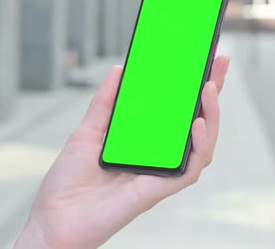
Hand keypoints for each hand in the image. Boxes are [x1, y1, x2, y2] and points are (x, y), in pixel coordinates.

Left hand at [15, 55, 230, 248]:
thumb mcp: (87, 132)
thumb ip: (105, 103)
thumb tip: (120, 70)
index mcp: (145, 141)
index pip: (177, 111)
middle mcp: (159, 156)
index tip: (204, 57)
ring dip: (212, 115)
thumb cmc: (69, 182)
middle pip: (197, 122)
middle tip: (220, 61)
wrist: (54, 218)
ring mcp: (162, 172)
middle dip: (213, 91)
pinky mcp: (160, 189)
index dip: (193, 86)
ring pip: (203, 145)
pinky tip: (198, 124)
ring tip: (210, 88)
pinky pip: (191, 169)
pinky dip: (200, 146)